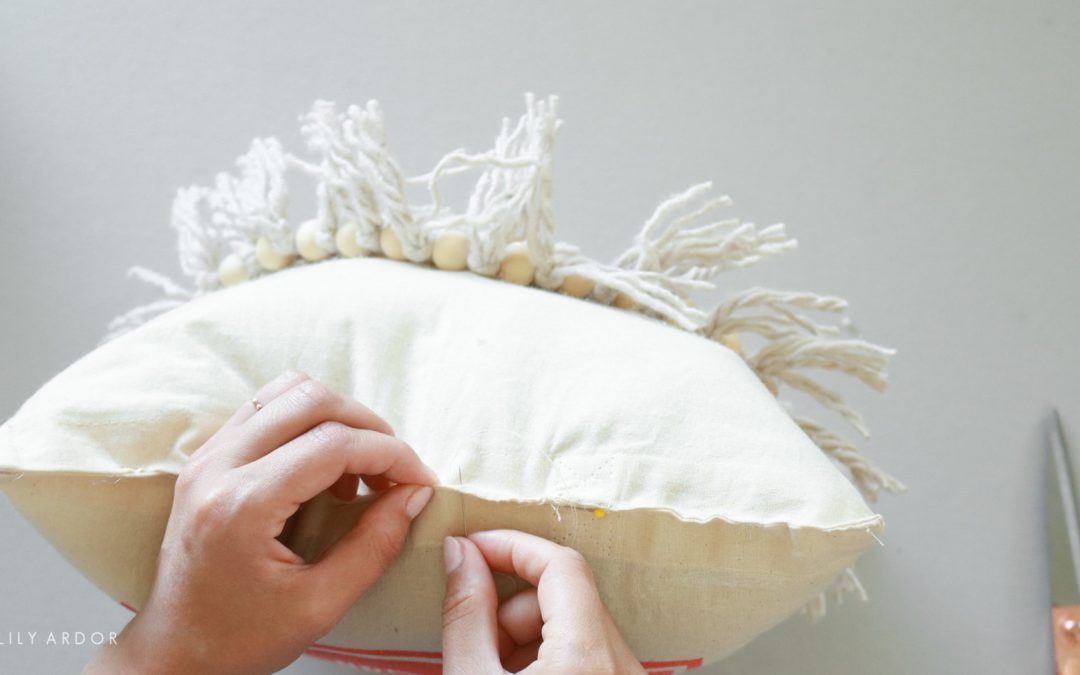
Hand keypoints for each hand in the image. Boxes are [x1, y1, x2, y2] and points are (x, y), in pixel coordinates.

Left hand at [85, 370, 437, 674]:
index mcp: (241, 507)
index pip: (334, 445)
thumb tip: (415, 494)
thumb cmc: (241, 639)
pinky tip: (324, 468)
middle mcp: (216, 468)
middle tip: (395, 472)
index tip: (421, 481)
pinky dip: (308, 422)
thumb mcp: (320, 606)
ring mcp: (205, 457)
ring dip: (337, 417)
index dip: (392, 455)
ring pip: (287, 390)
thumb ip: (374, 545)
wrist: (173, 653)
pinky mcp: (205, 458)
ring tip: (359, 468)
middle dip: (369, 427)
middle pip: (312, 400)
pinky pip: (265, 408)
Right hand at [441, 529, 644, 674]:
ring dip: (526, 639)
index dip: (511, 547)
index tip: (469, 549)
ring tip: (492, 673)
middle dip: (511, 609)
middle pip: (566, 598)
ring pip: (575, 629)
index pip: (561, 564)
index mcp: (588, 656)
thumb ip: (465, 614)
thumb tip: (459, 552)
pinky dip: (549, 661)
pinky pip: (588, 658)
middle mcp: (622, 666)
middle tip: (474, 642)